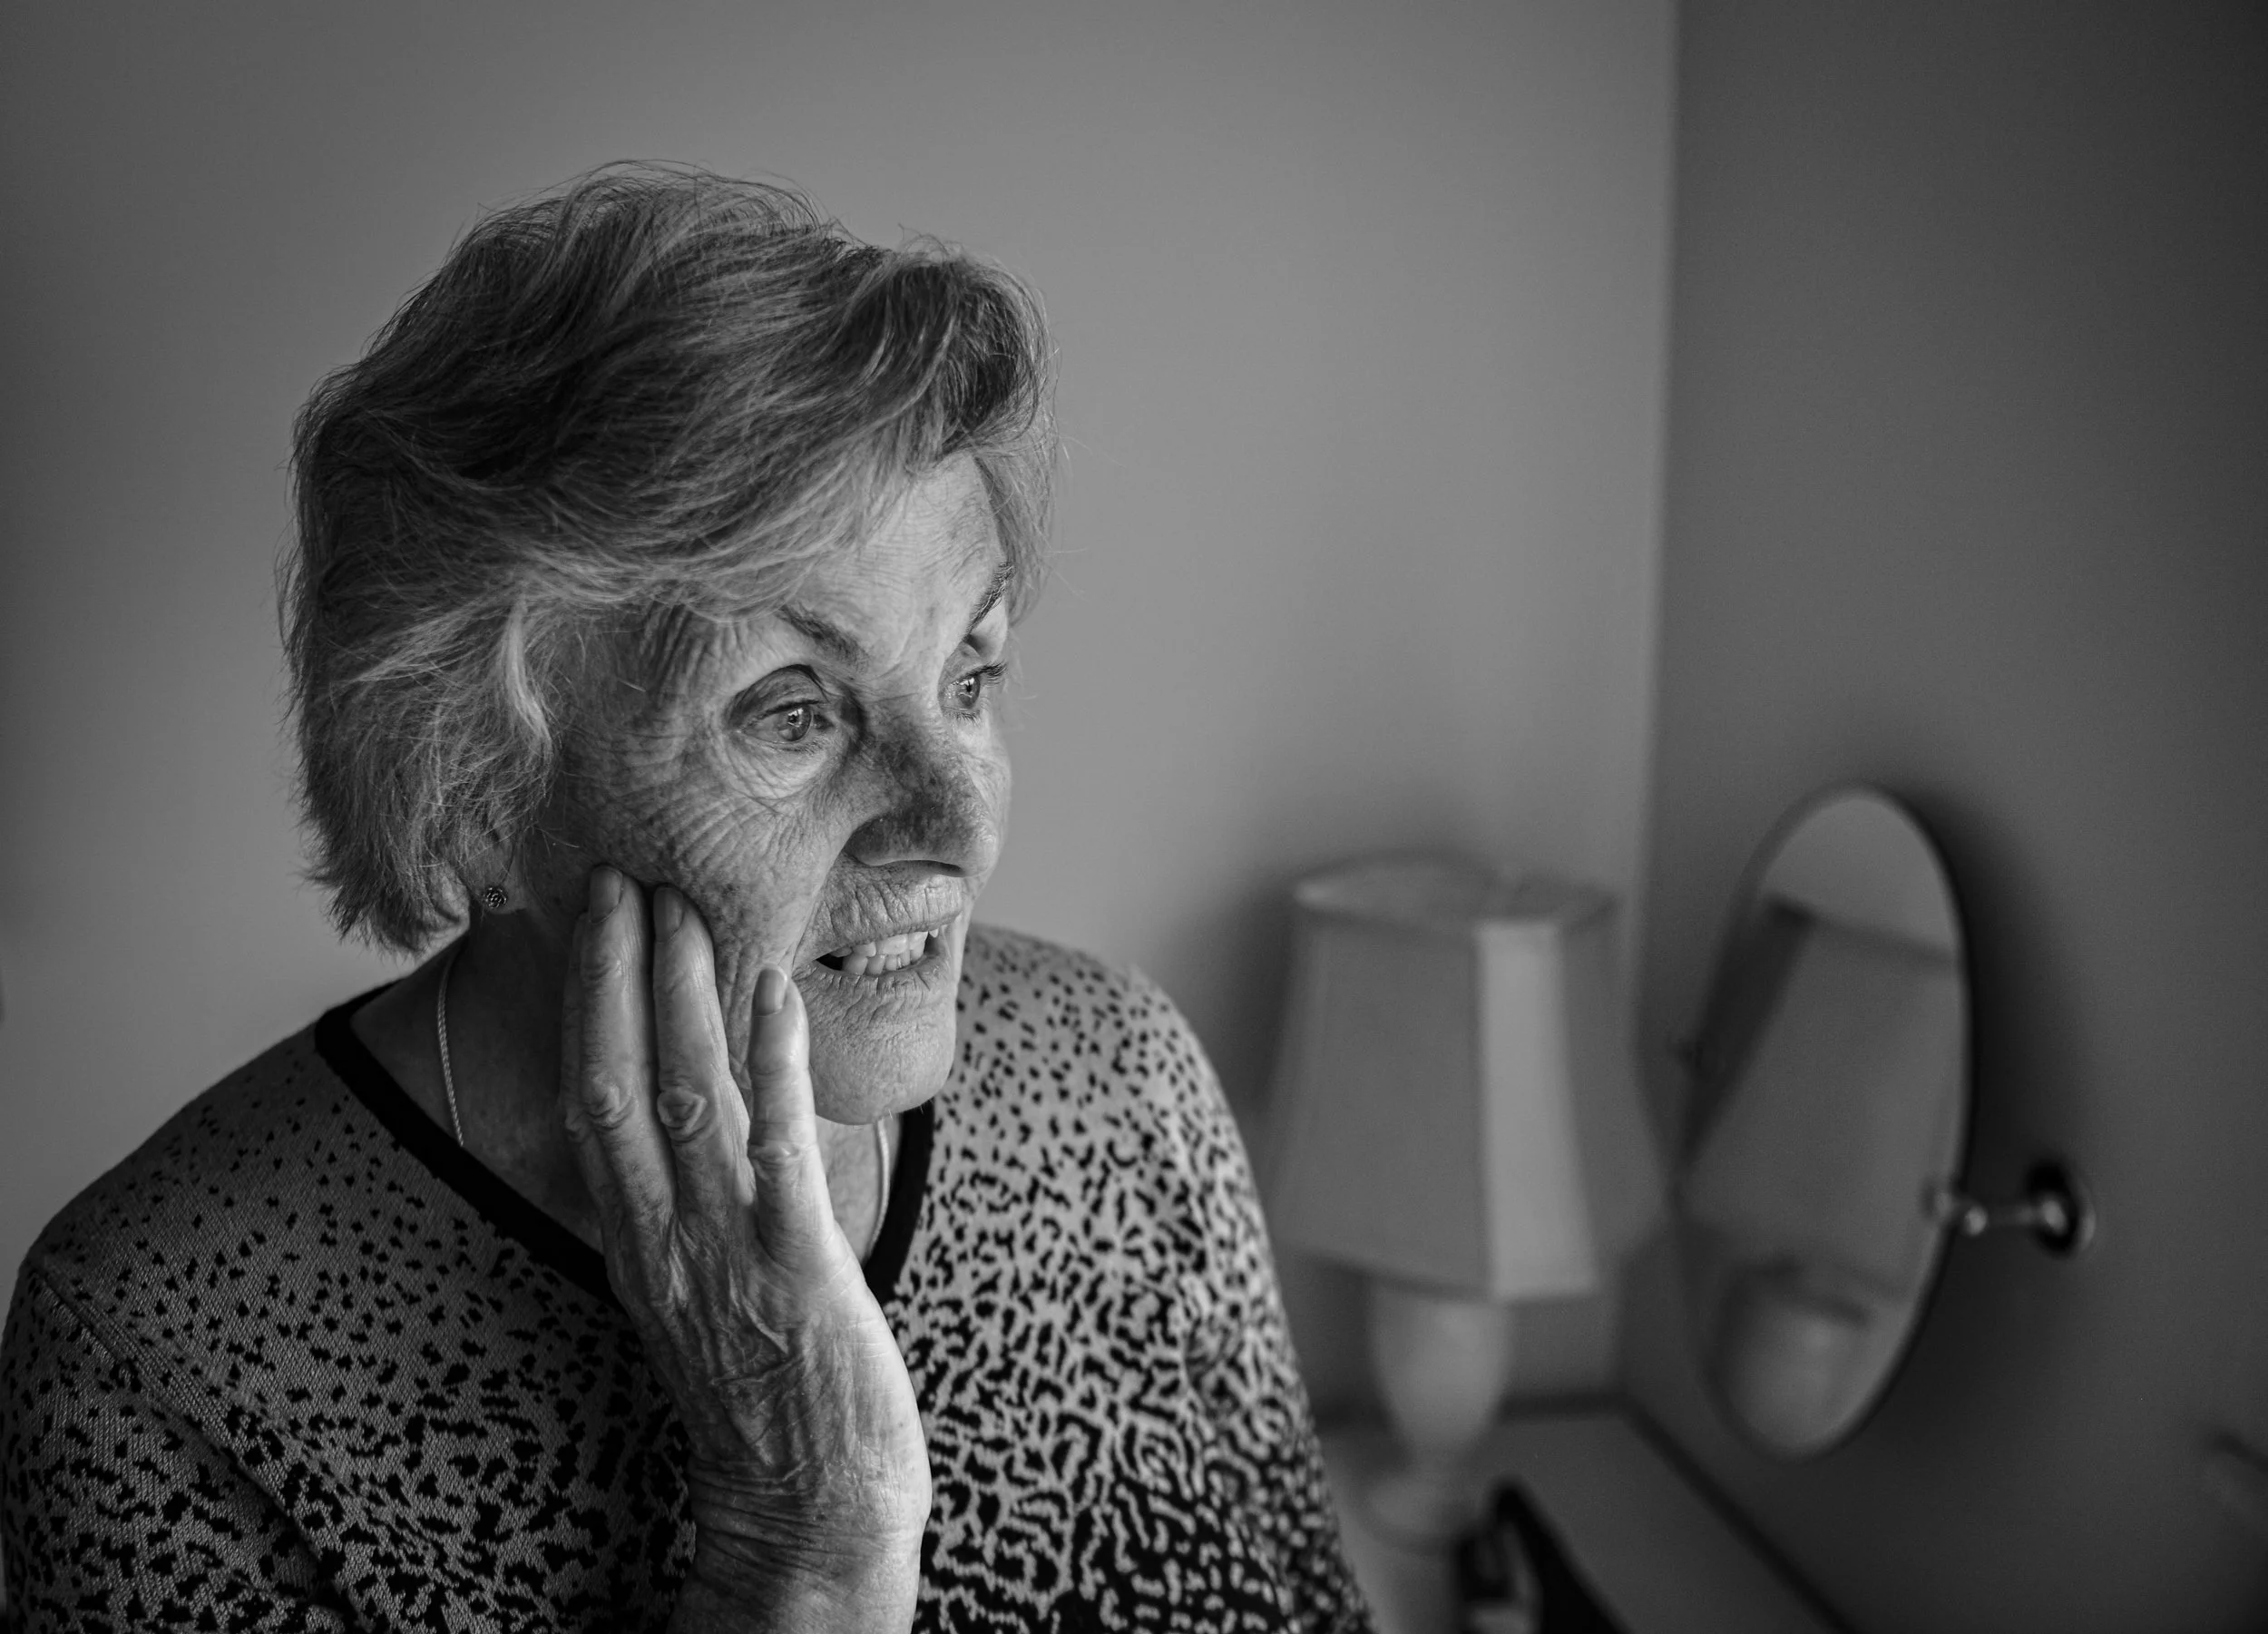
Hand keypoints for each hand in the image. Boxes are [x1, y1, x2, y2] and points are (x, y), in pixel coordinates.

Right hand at [560, 866, 927, 1629]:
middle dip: (614, 974)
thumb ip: (682, 1202)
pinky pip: (775, 1148)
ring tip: (683, 905)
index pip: (587, 1095)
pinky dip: (770, 1064)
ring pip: (684, 1097)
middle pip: (612, 1079)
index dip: (586, 1002)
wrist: (807, 1503)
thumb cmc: (765, 1387)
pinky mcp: (794, 1264)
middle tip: (620, 874)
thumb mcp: (694, 1286)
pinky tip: (772, 992)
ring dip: (680, 995)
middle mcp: (660, 1235)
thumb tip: (688, 1113)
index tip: (593, 915)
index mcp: (635, 1236)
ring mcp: (722, 1247)